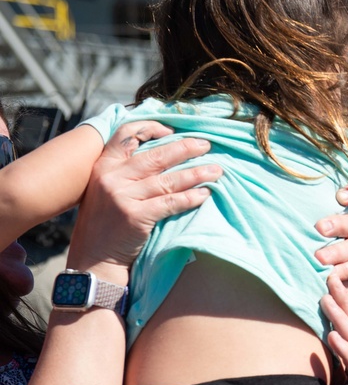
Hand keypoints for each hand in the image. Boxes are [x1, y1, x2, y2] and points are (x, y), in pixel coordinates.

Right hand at [67, 122, 220, 282]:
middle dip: (185, 148)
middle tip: (207, 144)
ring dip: (196, 173)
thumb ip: (124, 170)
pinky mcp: (135, 217)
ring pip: (168, 179)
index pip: (126, 135)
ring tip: (217, 170)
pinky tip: (206, 194)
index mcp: (102, 166)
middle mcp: (111, 177)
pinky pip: (171, 202)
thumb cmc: (105, 222)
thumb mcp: (104, 189)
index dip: (151, 127)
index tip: (172, 130)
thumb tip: (162, 152)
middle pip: (155, 155)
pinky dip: (191, 197)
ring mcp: (122, 197)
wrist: (94, 256)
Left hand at [315, 182, 347, 307]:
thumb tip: (284, 211)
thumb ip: (314, 226)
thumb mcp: (318, 239)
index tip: (340, 195)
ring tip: (320, 258)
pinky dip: (346, 271)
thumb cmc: (324, 259)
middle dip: (338, 224)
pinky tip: (332, 275)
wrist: (338, 291)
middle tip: (320, 228)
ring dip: (337, 252)